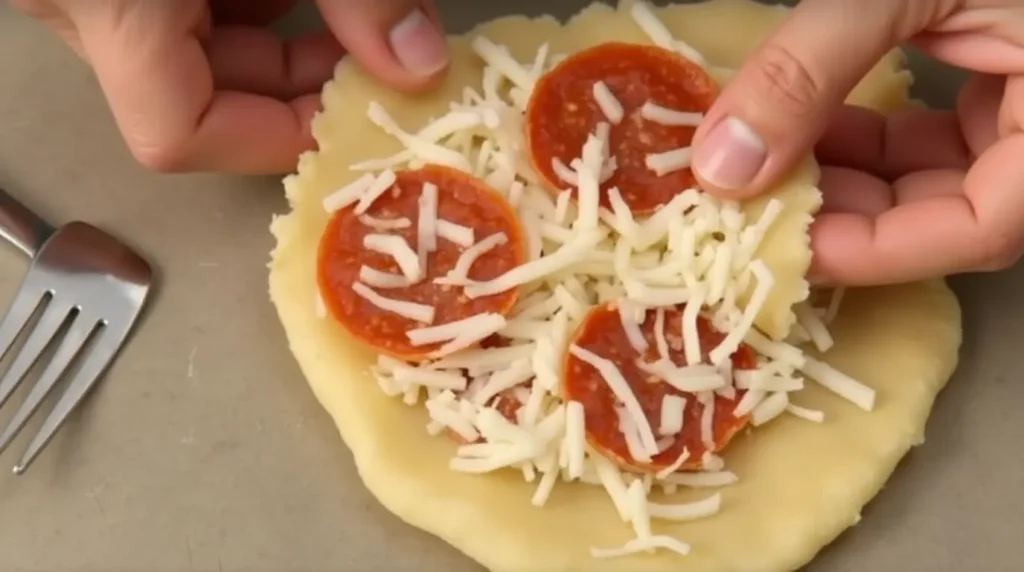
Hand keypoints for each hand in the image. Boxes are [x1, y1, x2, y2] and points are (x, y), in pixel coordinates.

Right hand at [10, 0, 448, 173]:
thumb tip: (419, 61)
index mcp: (107, 6)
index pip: (179, 132)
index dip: (276, 139)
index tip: (350, 118)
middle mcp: (86, 7)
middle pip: (199, 94)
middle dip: (298, 82)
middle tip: (370, 60)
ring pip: (194, 48)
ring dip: (283, 36)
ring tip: (347, 13)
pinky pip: (183, 7)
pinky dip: (250, 1)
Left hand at [690, 0, 1023, 285]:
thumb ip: (812, 66)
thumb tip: (722, 163)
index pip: (983, 225)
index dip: (880, 250)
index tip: (785, 247)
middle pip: (951, 212)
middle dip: (845, 213)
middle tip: (754, 208)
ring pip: (936, 178)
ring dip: (844, 176)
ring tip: (762, 165)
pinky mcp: (1006, 77)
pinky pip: (936, 135)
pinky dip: (864, 136)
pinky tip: (797, 124)